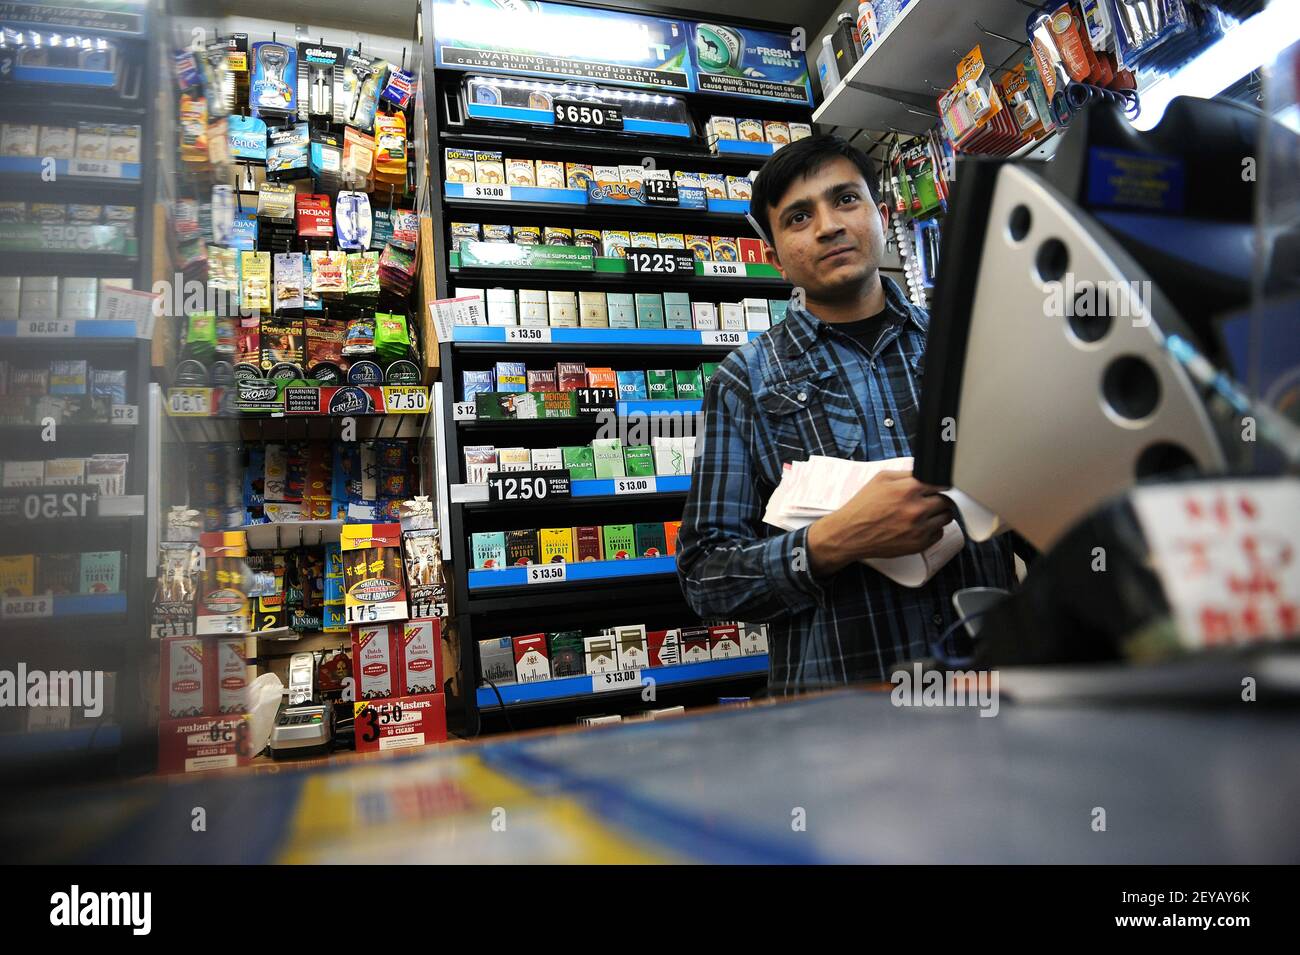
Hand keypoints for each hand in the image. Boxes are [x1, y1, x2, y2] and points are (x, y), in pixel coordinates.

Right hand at [806, 470, 953, 576]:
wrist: (850, 533)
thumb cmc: (863, 507)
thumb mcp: (880, 479)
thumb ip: (906, 473)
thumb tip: (925, 472)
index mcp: (908, 489)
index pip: (941, 483)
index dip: (938, 484)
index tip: (935, 487)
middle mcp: (916, 509)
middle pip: (946, 500)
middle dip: (938, 499)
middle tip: (928, 501)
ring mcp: (919, 528)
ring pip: (946, 517)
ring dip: (938, 514)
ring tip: (924, 514)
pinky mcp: (918, 544)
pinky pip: (939, 534)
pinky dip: (932, 530)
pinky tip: (919, 526)